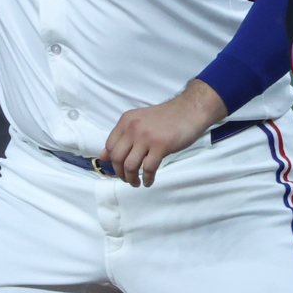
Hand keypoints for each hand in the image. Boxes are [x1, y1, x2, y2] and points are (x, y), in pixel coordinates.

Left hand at [102, 80, 228, 187]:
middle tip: (127, 179)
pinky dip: (147, 178)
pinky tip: (149, 181)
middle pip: (117, 157)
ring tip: (136, 183)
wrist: (189, 110)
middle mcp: (133, 128)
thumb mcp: (139, 121)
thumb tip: (103, 156)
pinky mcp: (161, 146)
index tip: (119, 168)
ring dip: (131, 178)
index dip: (112, 161)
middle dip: (120, 173)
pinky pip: (149, 168)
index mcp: (126, 121)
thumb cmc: (166, 117)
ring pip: (130, 165)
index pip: (110, 145)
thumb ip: (122, 136)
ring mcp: (146, 137)